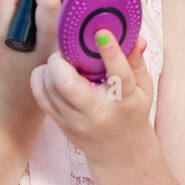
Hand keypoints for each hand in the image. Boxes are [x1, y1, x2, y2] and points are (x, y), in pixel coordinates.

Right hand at [0, 0, 85, 121]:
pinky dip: (75, 0)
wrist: (26, 97)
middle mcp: (69, 40)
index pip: (50, 1)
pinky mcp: (85, 42)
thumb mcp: (0, 35)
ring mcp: (79, 41)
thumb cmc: (12, 64)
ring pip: (82, 3)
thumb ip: (6, 3)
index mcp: (47, 40)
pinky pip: (84, 13)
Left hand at [30, 30, 157, 168]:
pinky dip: (40, 79)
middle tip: (66, 51)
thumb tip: (136, 37)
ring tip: (61, 61)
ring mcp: (75, 121)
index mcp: (124, 101)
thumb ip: (136, 61)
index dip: (110, 52)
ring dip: (49, 68)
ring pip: (49, 89)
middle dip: (60, 61)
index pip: (119, 76)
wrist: (120, 151)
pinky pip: (41, 97)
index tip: (101, 32)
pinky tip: (50, 72)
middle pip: (68, 85)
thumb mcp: (143, 88)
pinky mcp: (60, 124)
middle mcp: (98, 112)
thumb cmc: (132, 112)